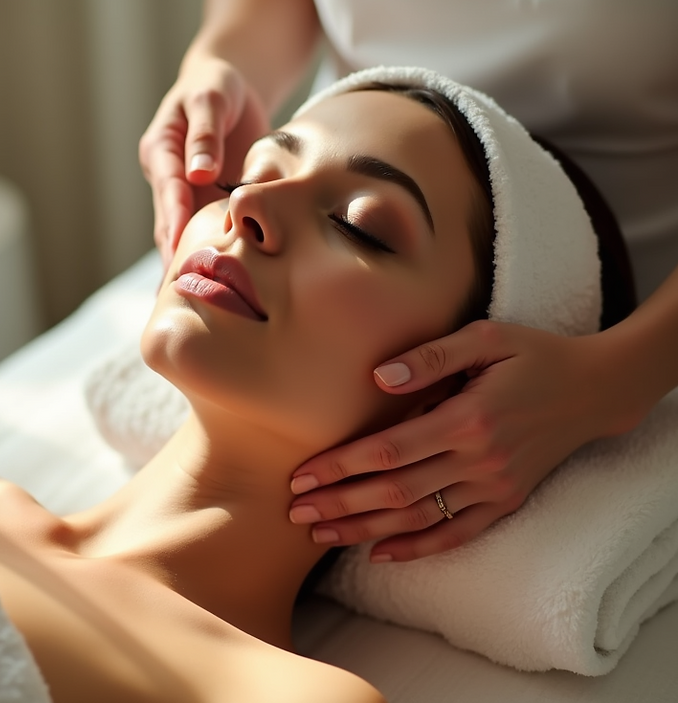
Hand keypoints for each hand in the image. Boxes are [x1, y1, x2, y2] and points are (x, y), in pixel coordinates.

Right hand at [139, 55, 269, 271]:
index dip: (174, 214)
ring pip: (181, 234)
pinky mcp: (204, 203)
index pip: (168, 187)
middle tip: (178, 290)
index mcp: (160, 150)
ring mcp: (185, 194)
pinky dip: (205, 256)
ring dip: (184, 263)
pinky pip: (203, 233)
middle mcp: (167, 178)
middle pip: (168, 221)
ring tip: (187, 302)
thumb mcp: (211, 97)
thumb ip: (206, 133)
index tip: (179, 243)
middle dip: (173, 254)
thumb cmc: (217, 86)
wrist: (228, 88)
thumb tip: (201, 172)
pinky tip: (209, 290)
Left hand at [288, 320, 645, 561]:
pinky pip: (458, 535)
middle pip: (395, 491)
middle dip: (340, 503)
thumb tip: (377, 378)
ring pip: (419, 518)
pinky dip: (419, 548)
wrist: (596, 390)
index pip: (388, 450)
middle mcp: (479, 460)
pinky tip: (380, 554)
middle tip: (296, 513)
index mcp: (467, 418)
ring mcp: (494, 487)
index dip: (341, 466)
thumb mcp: (486, 338)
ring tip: (321, 535)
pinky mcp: (507, 502)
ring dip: (366, 530)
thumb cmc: (534, 355)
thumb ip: (430, 357)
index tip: (302, 476)